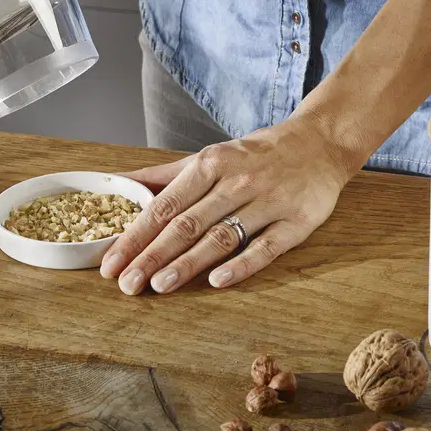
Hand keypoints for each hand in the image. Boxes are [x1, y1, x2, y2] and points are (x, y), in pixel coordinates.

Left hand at [101, 112, 356, 293]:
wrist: (320, 143)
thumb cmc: (256, 155)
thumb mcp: (210, 156)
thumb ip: (165, 174)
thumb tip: (118, 182)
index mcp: (210, 164)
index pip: (164, 206)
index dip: (135, 236)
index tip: (111, 263)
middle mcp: (236, 182)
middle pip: (187, 224)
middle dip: (153, 256)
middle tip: (127, 284)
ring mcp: (268, 202)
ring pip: (221, 237)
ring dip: (188, 264)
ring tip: (159, 286)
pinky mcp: (296, 222)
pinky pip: (265, 247)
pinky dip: (241, 264)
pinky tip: (218, 281)